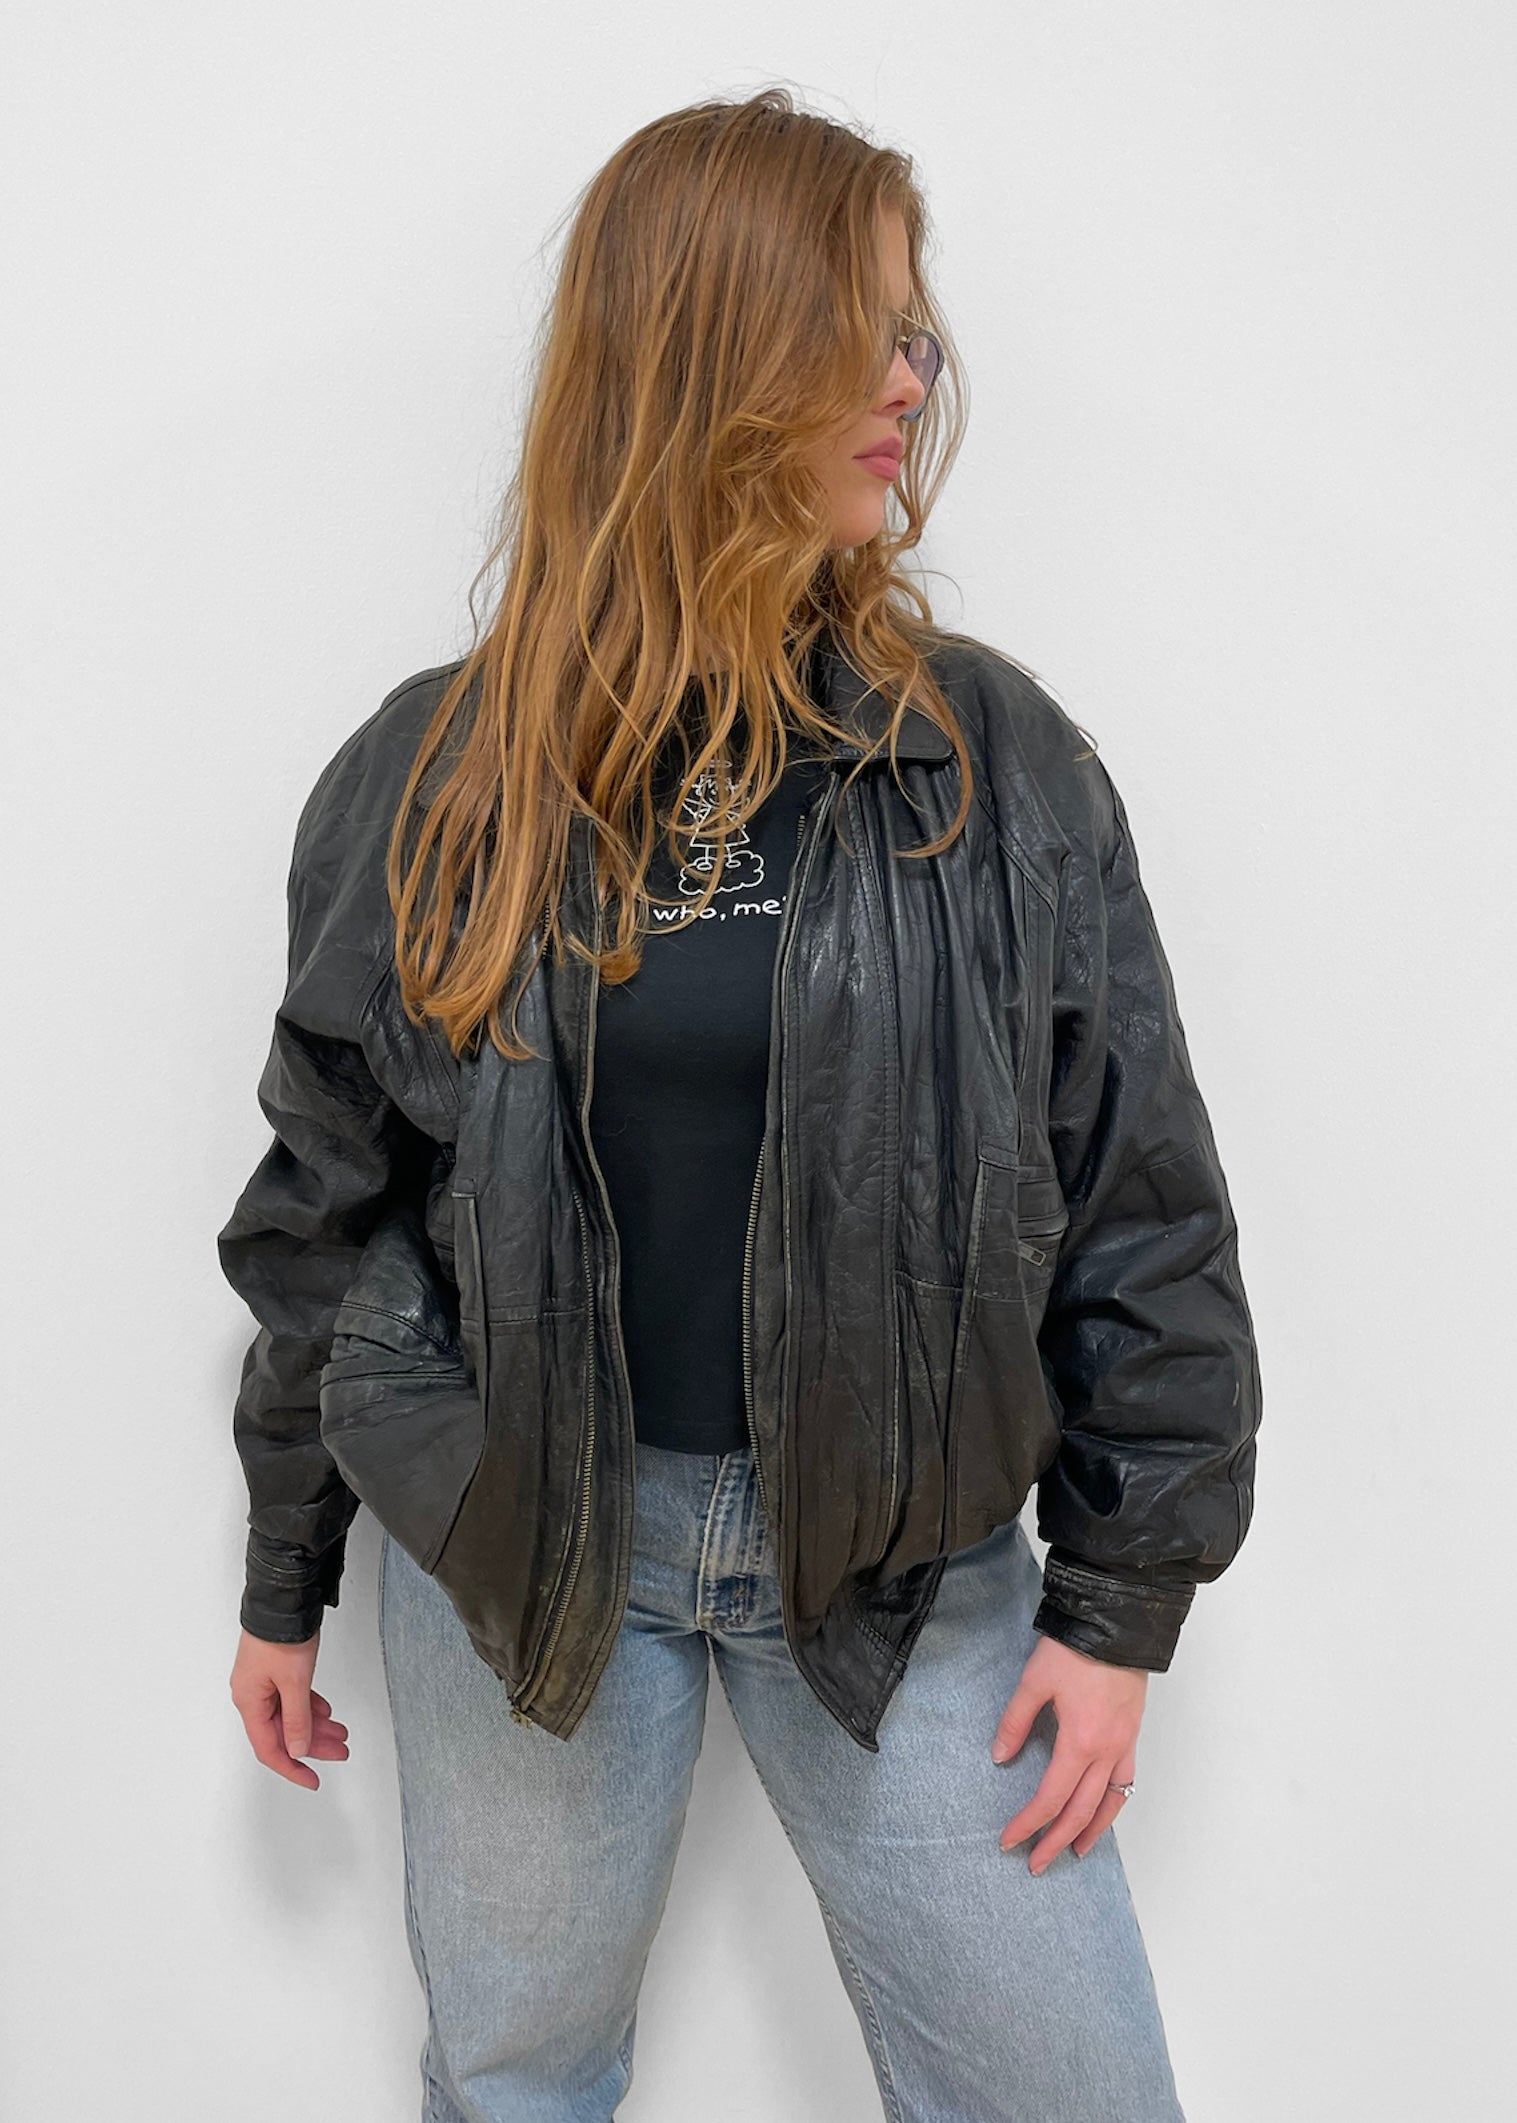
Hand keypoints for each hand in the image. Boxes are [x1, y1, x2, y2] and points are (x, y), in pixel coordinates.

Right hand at [229, 1628, 349, 1790]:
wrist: (283, 1598)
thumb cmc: (281, 1635)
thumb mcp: (295, 1682)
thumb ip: (297, 1720)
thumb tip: (297, 1749)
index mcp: (249, 1701)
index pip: (269, 1748)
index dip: (292, 1767)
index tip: (312, 1779)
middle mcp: (253, 1694)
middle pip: (283, 1732)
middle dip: (313, 1745)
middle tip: (340, 1751)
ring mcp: (264, 1681)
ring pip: (291, 1715)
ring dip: (316, 1726)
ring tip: (341, 1733)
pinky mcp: (275, 1669)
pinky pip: (293, 1698)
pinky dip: (310, 1707)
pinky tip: (326, 1714)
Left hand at [992, 1632, 1146, 1871]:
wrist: (1116, 1625)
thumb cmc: (1075, 1650)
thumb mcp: (1034, 1682)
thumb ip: (1015, 1722)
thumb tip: (1000, 1758)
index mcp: (1080, 1742)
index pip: (1051, 1798)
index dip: (1029, 1823)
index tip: (1009, 1839)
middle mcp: (1106, 1752)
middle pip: (1080, 1812)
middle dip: (1055, 1841)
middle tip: (1035, 1863)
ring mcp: (1124, 1746)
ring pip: (1109, 1804)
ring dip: (1090, 1833)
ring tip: (1073, 1852)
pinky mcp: (1132, 1736)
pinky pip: (1126, 1783)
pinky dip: (1113, 1806)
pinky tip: (1102, 1813)